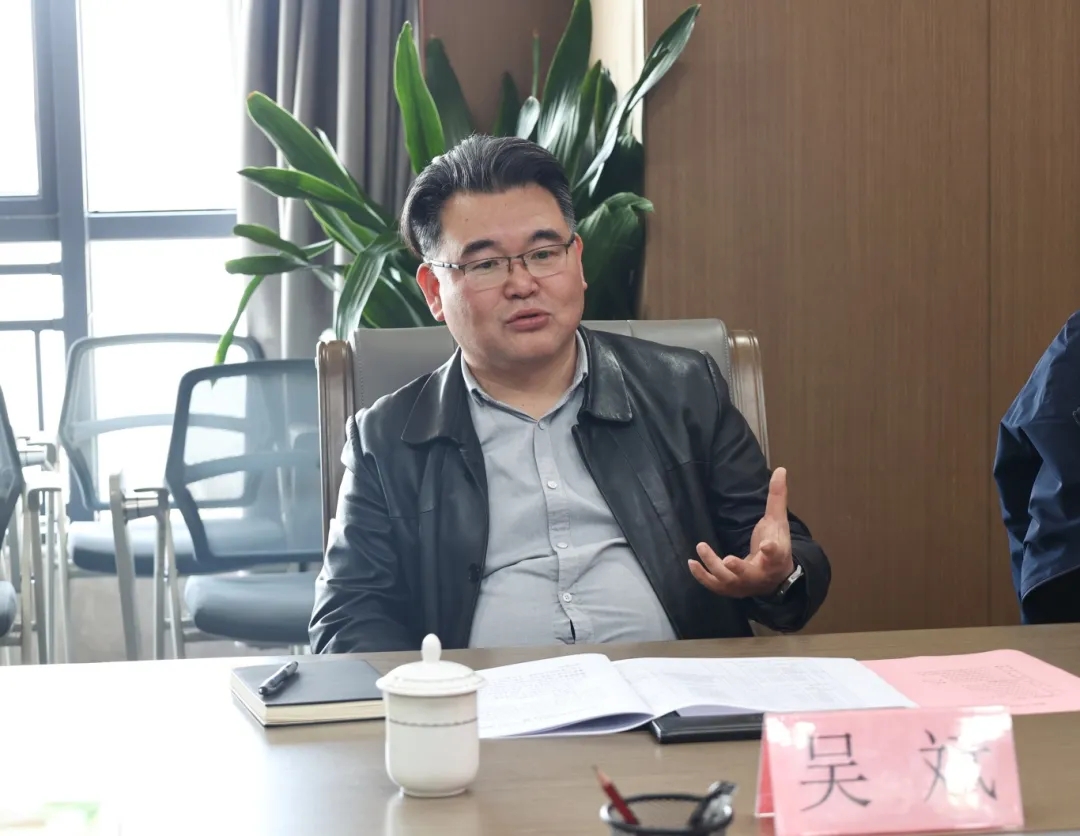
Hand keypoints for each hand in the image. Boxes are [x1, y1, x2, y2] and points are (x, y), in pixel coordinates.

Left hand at [688, 467, 794, 598]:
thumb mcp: (778, 522)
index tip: (766, 546)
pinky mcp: (730, 589)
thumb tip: (780, 469)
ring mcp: (744, 584)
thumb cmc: (776, 545)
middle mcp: (760, 574)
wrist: (776, 577)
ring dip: (713, 565)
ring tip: (701, 546)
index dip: (771, 550)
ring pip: (728, 580)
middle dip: (738, 568)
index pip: (775, 554)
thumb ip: (777, 497)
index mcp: (776, 557)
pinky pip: (714, 585)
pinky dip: (702, 576)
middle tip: (728, 560)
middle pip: (749, 574)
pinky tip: (691, 562)